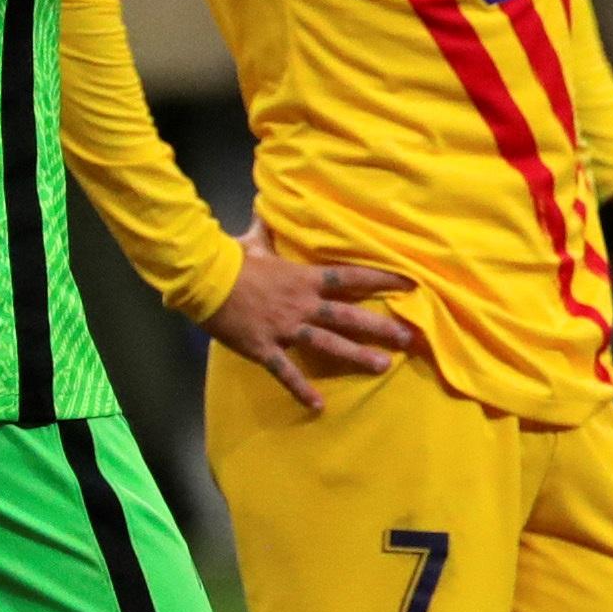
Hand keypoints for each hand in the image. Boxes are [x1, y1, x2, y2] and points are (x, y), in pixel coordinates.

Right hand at [206, 239, 414, 411]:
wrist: (203, 280)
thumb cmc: (230, 258)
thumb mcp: (254, 240)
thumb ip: (268, 228)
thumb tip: (268, 205)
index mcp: (304, 278)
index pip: (352, 277)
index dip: (382, 280)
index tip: (410, 284)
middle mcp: (302, 305)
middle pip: (350, 316)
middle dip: (380, 327)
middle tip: (407, 337)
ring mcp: (285, 329)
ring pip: (329, 344)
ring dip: (357, 356)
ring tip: (383, 366)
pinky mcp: (265, 348)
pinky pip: (286, 372)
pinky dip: (301, 389)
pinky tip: (318, 406)